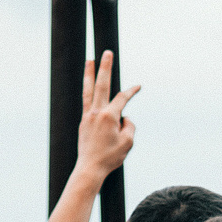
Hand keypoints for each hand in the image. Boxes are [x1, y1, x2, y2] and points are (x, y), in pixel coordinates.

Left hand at [74, 50, 138, 180]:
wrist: (90, 168)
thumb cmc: (110, 157)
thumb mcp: (128, 142)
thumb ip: (129, 126)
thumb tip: (124, 118)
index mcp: (109, 116)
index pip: (122, 98)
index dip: (131, 91)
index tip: (138, 86)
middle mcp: (96, 113)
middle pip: (101, 84)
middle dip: (105, 67)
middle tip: (107, 52)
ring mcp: (88, 116)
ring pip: (89, 90)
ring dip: (89, 74)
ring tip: (90, 60)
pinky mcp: (83, 122)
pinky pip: (87, 102)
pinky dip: (89, 92)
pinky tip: (91, 87)